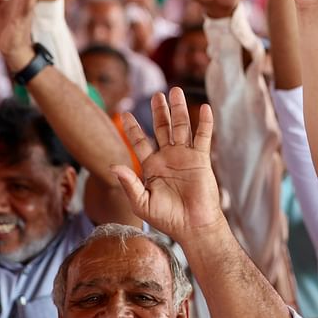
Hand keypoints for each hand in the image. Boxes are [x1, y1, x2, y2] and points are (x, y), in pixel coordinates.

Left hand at [111, 90, 225, 243]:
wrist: (193, 226)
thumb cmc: (167, 218)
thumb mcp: (141, 202)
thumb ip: (129, 183)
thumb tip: (112, 166)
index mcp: (152, 166)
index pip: (140, 142)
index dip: (133, 128)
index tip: (124, 113)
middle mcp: (168, 157)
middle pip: (162, 128)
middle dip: (159, 111)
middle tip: (156, 94)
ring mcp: (185, 156)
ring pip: (181, 127)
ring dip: (178, 109)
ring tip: (175, 91)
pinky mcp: (201, 159)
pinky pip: (203, 137)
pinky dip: (204, 123)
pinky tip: (203, 108)